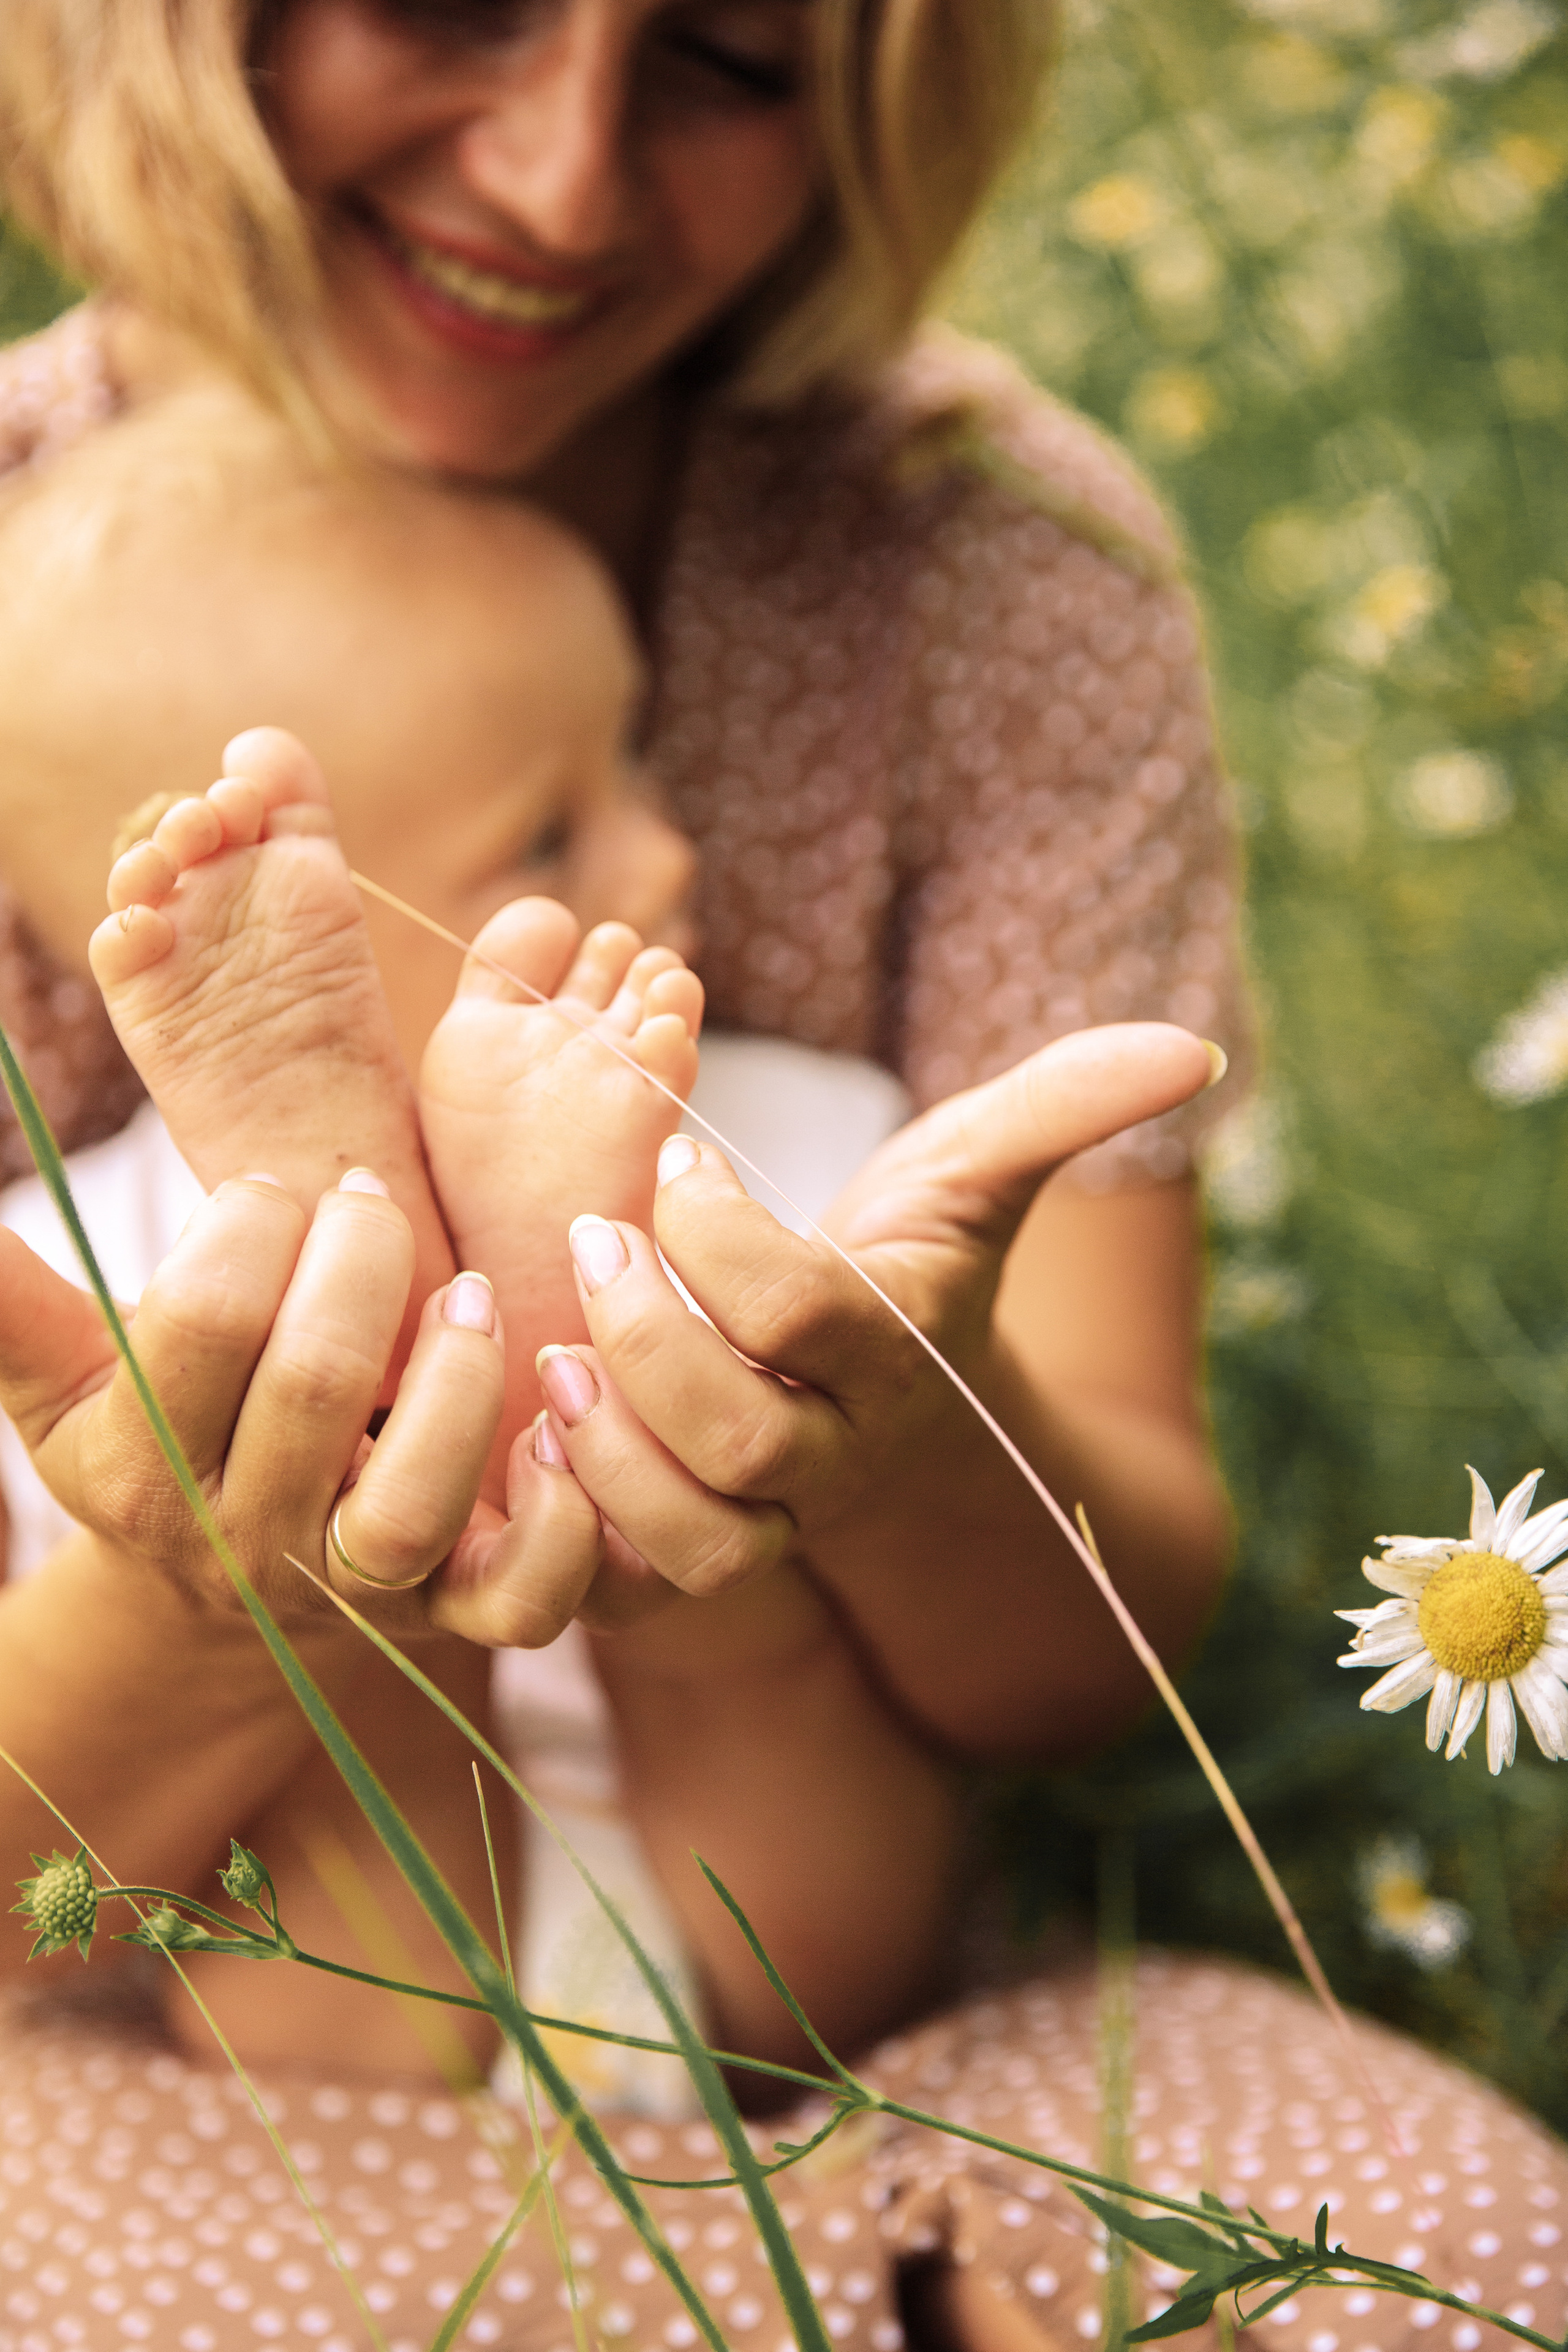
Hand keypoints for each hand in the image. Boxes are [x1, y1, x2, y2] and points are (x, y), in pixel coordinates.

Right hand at [0, 1170, 604, 1644]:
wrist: (217, 1599)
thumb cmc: (155, 1443)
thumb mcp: (66, 1385)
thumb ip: (9, 1307)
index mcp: (144, 1469)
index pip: (204, 1324)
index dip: (251, 1229)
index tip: (271, 1195)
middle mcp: (248, 1538)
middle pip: (316, 1386)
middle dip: (359, 1262)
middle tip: (375, 1199)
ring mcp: (359, 1591)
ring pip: (413, 1502)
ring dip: (458, 1376)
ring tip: (471, 1292)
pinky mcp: (459, 1615)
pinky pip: (523, 1601)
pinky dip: (561, 1522)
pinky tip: (556, 1425)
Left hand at [531, 1022, 1217, 1596]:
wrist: (901, 1431)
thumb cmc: (917, 1277)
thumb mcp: (977, 1180)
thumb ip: (1063, 1106)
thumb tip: (1185, 1047)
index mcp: (898, 1357)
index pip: (805, 1314)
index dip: (724, 1236)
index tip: (680, 1156)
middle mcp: (840, 1459)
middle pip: (748, 1439)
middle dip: (654, 1339)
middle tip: (592, 1242)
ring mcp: (772, 1529)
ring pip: (697, 1542)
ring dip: (611, 1452)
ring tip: (555, 1358)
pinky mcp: (691, 1574)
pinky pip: (631, 1599)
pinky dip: (576, 1532)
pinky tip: (539, 1434)